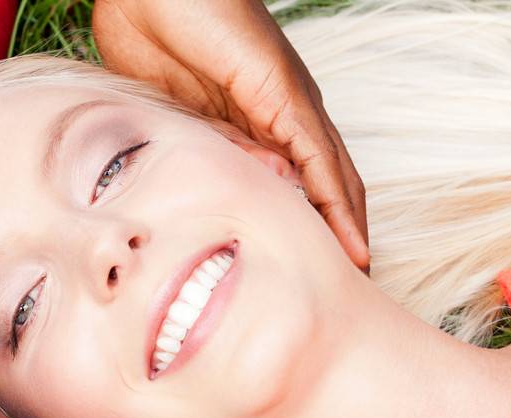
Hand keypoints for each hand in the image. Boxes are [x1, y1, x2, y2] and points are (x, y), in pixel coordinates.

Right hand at [92, 0, 369, 269]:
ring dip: (348, 226)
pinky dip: (335, 200)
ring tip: (358, 271)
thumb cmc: (151, 40)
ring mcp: (288, 103)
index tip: (317, 273)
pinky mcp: (282, 94)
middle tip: (349, 283)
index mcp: (256, 121)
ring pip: (332, 175)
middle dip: (339, 234)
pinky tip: (347, 236)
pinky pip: (316, 155)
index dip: (314, 226)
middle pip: (326, 183)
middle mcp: (282, 114)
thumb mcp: (177, 122)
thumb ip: (206, 155)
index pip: (299, 182)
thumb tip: (229, 202)